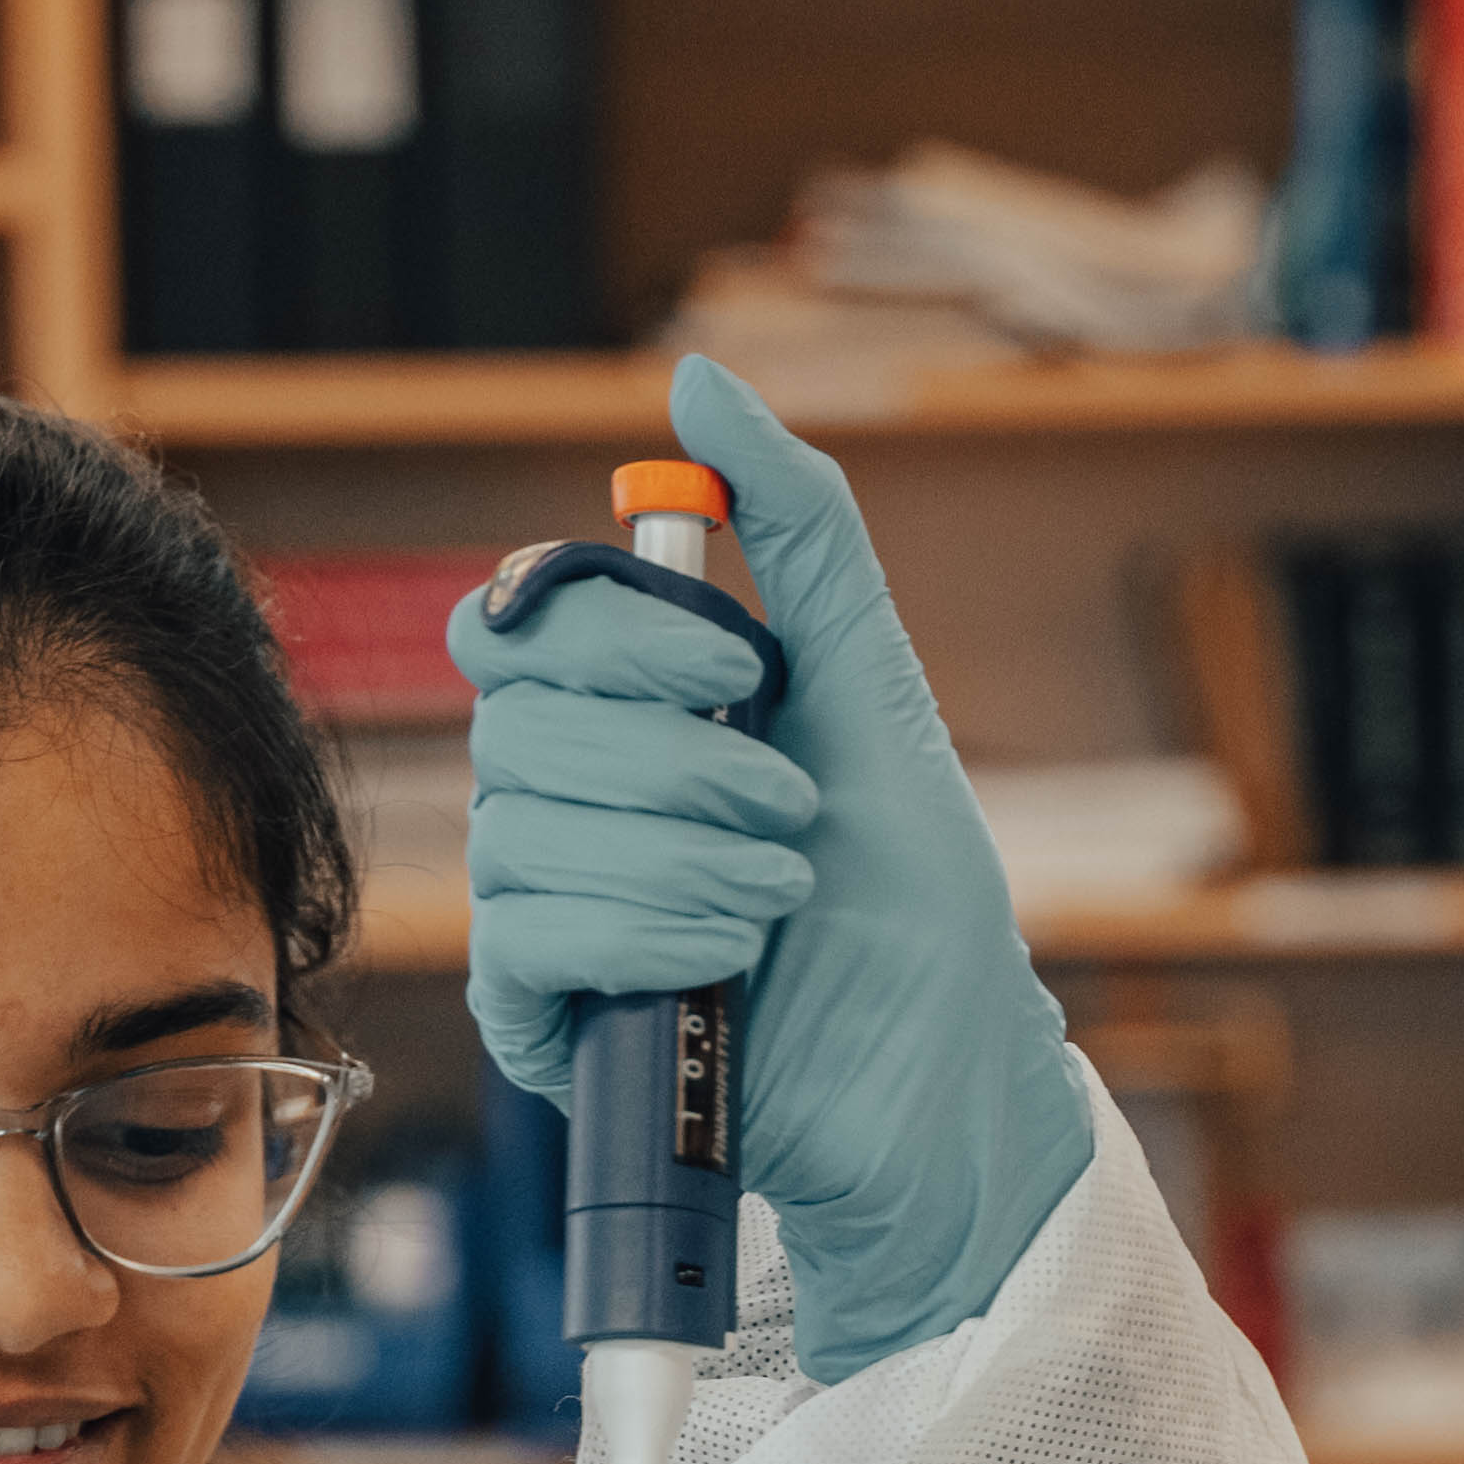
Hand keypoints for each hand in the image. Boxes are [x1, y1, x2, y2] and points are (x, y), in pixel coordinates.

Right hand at [452, 355, 1096, 1381]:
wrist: (946, 1088)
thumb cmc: (919, 907)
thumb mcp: (875, 696)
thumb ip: (799, 535)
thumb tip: (701, 375)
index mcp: (629, 719)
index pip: (524, 624)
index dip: (618, 632)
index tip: (742, 668)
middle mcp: (570, 804)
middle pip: (517, 719)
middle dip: (679, 759)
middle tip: (793, 809)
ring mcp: (550, 912)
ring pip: (525, 826)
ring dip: (684, 855)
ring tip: (785, 896)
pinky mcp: (548, 1019)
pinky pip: (527, 936)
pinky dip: (644, 930)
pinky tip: (731, 960)